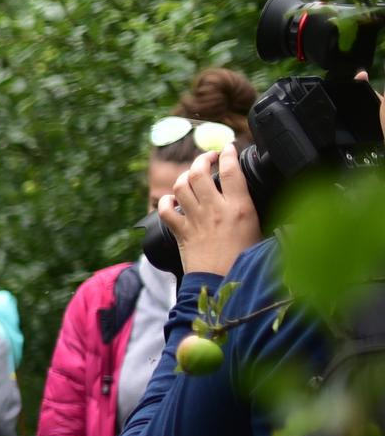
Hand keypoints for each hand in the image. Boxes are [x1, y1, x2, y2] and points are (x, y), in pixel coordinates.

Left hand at [156, 146, 261, 277]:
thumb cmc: (248, 264)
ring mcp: (195, 220)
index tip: (228, 148)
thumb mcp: (264, 235)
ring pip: (181, 187)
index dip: (228, 154)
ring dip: (184, 177)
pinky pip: (166, 210)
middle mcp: (214, 210)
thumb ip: (263, 215)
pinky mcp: (180, 233)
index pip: (231, 171)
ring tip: (191, 175)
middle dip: (201, 159)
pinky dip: (165, 202)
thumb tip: (270, 208)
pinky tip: (170, 200)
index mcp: (240, 208)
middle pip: (199, 173)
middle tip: (207, 157)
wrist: (223, 287)